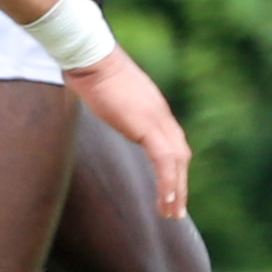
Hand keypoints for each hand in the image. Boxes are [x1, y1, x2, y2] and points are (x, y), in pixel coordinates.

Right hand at [62, 48, 192, 217]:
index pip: (172, 142)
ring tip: (172, 213)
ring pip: (177, 161)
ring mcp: (157, 119)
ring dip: (177, 190)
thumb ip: (115, 104)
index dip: (175, 166)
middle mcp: (161, 114)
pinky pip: (165, 161)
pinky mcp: (148, 126)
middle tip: (178, 210)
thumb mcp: (109, 93)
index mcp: (153, 108)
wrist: (91, 57)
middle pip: (180, 154)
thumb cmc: (91, 69)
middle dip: (181, 183)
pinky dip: (168, 183)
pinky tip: (166, 201)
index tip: (173, 187)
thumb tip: (105, 105)